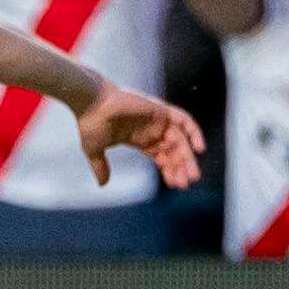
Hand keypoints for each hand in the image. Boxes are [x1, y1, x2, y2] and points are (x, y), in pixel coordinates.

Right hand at [79, 84, 203, 188]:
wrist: (91, 103)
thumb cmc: (90, 123)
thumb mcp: (95, 150)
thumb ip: (100, 167)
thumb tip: (102, 184)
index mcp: (139, 138)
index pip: (161, 156)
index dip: (169, 170)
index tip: (175, 184)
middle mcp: (151, 130)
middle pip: (173, 151)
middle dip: (180, 167)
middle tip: (185, 184)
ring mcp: (158, 120)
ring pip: (180, 141)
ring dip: (188, 157)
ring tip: (192, 174)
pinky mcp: (162, 111)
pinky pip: (185, 121)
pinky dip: (194, 133)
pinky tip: (199, 149)